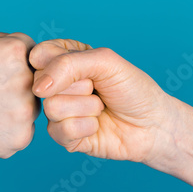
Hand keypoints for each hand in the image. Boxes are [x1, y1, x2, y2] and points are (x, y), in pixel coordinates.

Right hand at [0, 30, 39, 160]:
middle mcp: (26, 81)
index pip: (32, 53)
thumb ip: (3, 39)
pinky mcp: (20, 139)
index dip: (10, 62)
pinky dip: (7, 129)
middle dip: (15, 84)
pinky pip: (23, 129)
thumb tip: (28, 51)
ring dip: (14, 108)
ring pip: (30, 106)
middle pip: (35, 81)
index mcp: (14, 52)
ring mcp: (25, 113)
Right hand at [29, 39, 179, 168]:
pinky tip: (97, 125)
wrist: (154, 124)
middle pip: (44, 83)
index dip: (61, 64)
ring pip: (53, 107)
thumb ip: (68, 64)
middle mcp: (56, 85)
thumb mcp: (105, 62)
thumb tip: (38, 88)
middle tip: (98, 89)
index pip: (40, 56)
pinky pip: (61, 130)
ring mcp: (58, 112)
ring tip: (100, 108)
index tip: (88, 69)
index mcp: (63, 60)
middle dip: (80, 86)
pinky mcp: (63, 136)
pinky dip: (86, 127)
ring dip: (87, 108)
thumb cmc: (133, 89)